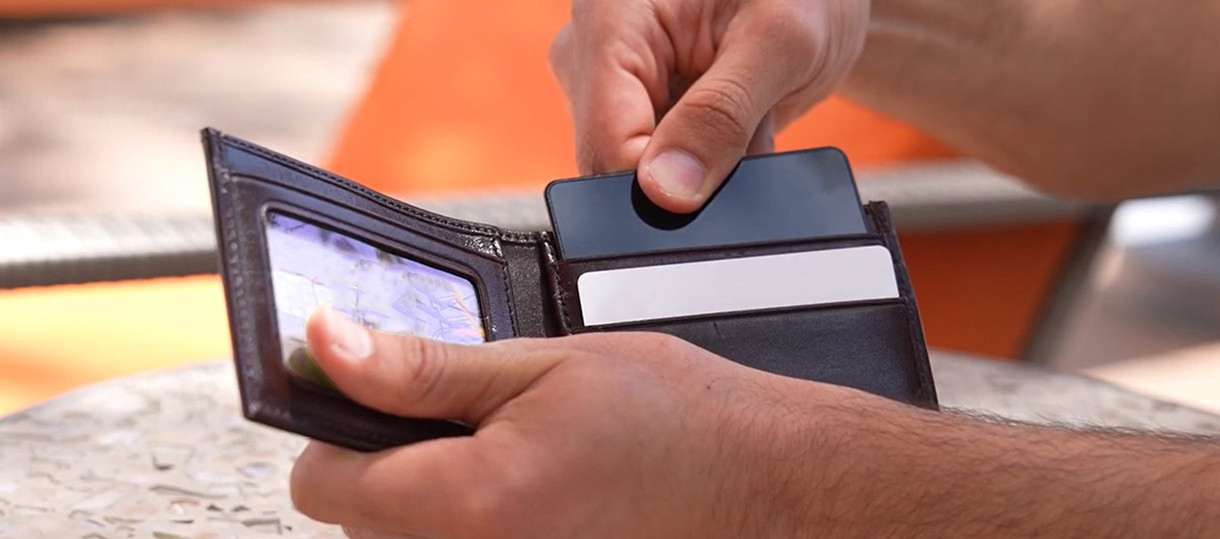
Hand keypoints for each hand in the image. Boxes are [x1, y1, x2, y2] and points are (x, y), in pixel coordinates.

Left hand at [288, 306, 858, 537]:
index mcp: (468, 504)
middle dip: (390, 462)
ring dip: (431, 495)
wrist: (760, 483)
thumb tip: (326, 343)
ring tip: (507, 456)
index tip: (381, 396)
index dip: (339, 428)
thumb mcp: (542, 366)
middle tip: (467, 420)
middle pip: (359, 518)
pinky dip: (474, 523)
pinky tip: (528, 492)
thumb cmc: (673, 422)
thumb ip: (421, 368)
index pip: (322, 482)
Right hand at [549, 0, 868, 212]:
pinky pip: (660, 171)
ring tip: (744, 114)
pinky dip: (706, 161)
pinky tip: (733, 124)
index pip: (604, 141)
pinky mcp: (636, 114)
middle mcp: (596, 54)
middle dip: (689, 169)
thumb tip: (667, 192)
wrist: (816, 2)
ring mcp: (613, 88)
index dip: (658, 183)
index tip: (716, 177)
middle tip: (744, 119)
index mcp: (611, 19)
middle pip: (614, 161)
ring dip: (703, 164)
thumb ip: (722, 116)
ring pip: (641, 175)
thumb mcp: (780, 43)